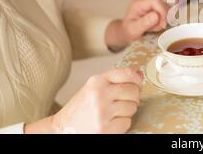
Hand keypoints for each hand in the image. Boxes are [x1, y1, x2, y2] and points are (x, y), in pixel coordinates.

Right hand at [26, 68, 142, 133]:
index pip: (127, 73)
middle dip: (132, 98)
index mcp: (97, 81)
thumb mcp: (94, 88)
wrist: (62, 128)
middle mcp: (100, 94)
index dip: (137, 80)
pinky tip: (109, 123)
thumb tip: (139, 74)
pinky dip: (121, 124)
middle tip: (121, 103)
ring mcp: (102, 112)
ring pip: (132, 107)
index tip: (137, 84)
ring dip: (126, 112)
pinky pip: (127, 122)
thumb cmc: (80, 108)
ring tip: (112, 114)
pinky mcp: (105, 128)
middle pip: (134, 91)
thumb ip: (115, 80)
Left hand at [105, 0, 168, 50]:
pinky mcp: (155, 9)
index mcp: (139, 3)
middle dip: (163, 17)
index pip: (156, 1)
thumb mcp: (135, 29)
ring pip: (165, 8)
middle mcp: (146, 1)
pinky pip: (165, 12)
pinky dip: (163, 20)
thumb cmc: (129, 30)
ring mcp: (151, 4)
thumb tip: (156, 16)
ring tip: (154, 27)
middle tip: (158, 27)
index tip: (162, 24)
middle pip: (162, 4)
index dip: (162, 11)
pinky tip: (157, 25)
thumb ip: (144, 22)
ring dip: (163, 19)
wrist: (127, 32)